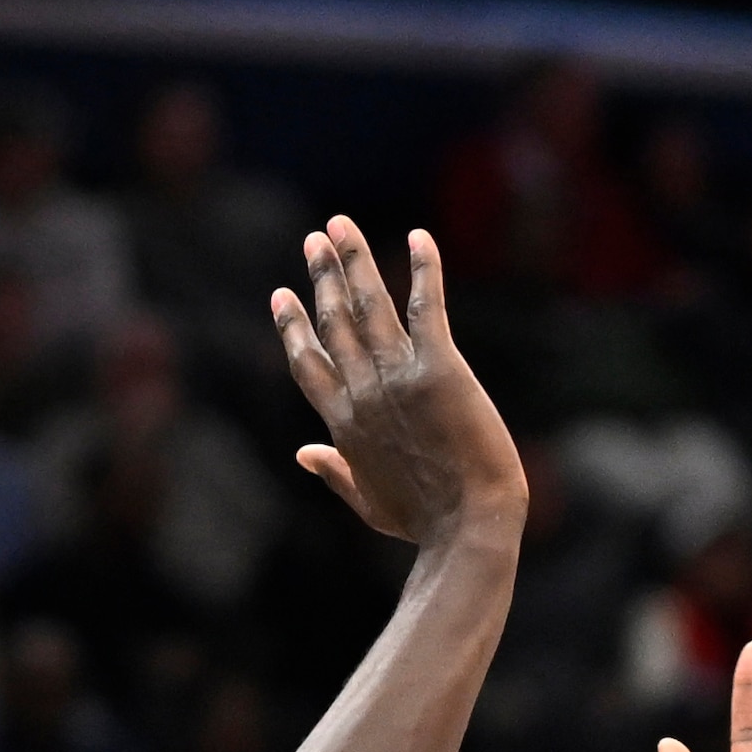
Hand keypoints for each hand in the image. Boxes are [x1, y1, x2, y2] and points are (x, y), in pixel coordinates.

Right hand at [270, 219, 524, 550]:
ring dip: (355, 260)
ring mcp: (398, 377)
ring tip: (342, 225)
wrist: (468, 527)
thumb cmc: (425, 523)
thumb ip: (334, 473)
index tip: (282, 294)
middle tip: (315, 239)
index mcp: (343, 424)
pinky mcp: (440, 369)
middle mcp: (363, 392)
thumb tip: (302, 453)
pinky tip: (419, 237)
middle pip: (335, 321)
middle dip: (323, 275)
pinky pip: (427, 307)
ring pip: (370, 305)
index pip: (308, 362)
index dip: (293, 325)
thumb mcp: (369, 502)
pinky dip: (423, 269)